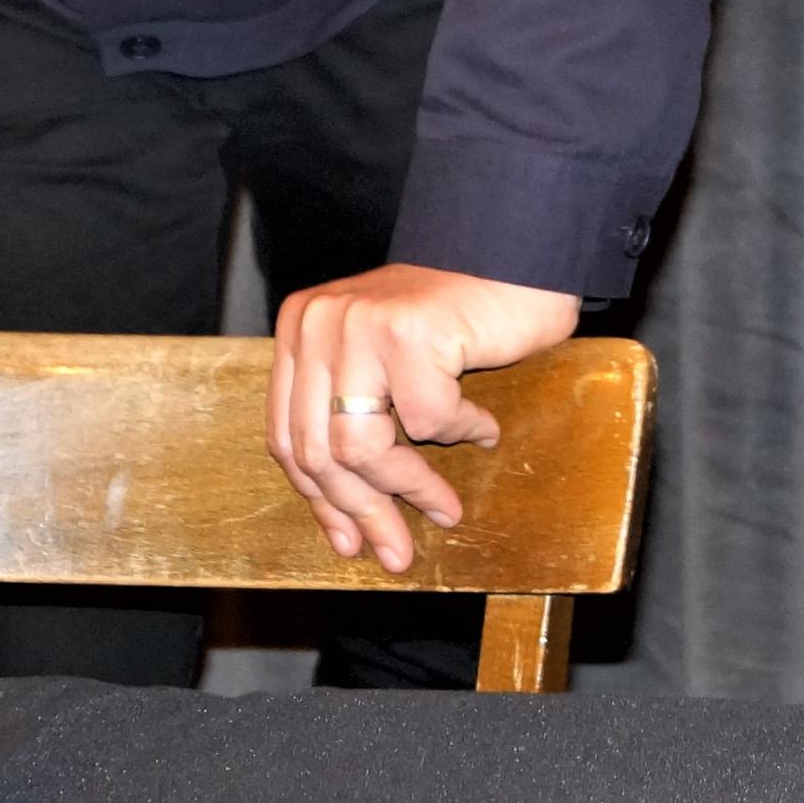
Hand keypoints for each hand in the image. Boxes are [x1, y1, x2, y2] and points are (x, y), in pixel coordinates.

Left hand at [268, 265, 579, 573]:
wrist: (515, 249)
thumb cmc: (452, 314)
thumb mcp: (378, 359)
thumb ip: (348, 412)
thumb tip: (344, 518)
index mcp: (300, 330)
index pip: (288, 436)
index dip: (319, 499)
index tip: (349, 541)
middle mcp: (317, 323)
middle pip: (319, 451)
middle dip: (363, 513)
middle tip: (398, 553)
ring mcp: (359, 325)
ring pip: (364, 447)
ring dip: (411, 488)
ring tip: (445, 508)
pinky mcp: (408, 333)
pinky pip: (429, 417)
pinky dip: (463, 430)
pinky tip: (483, 428)